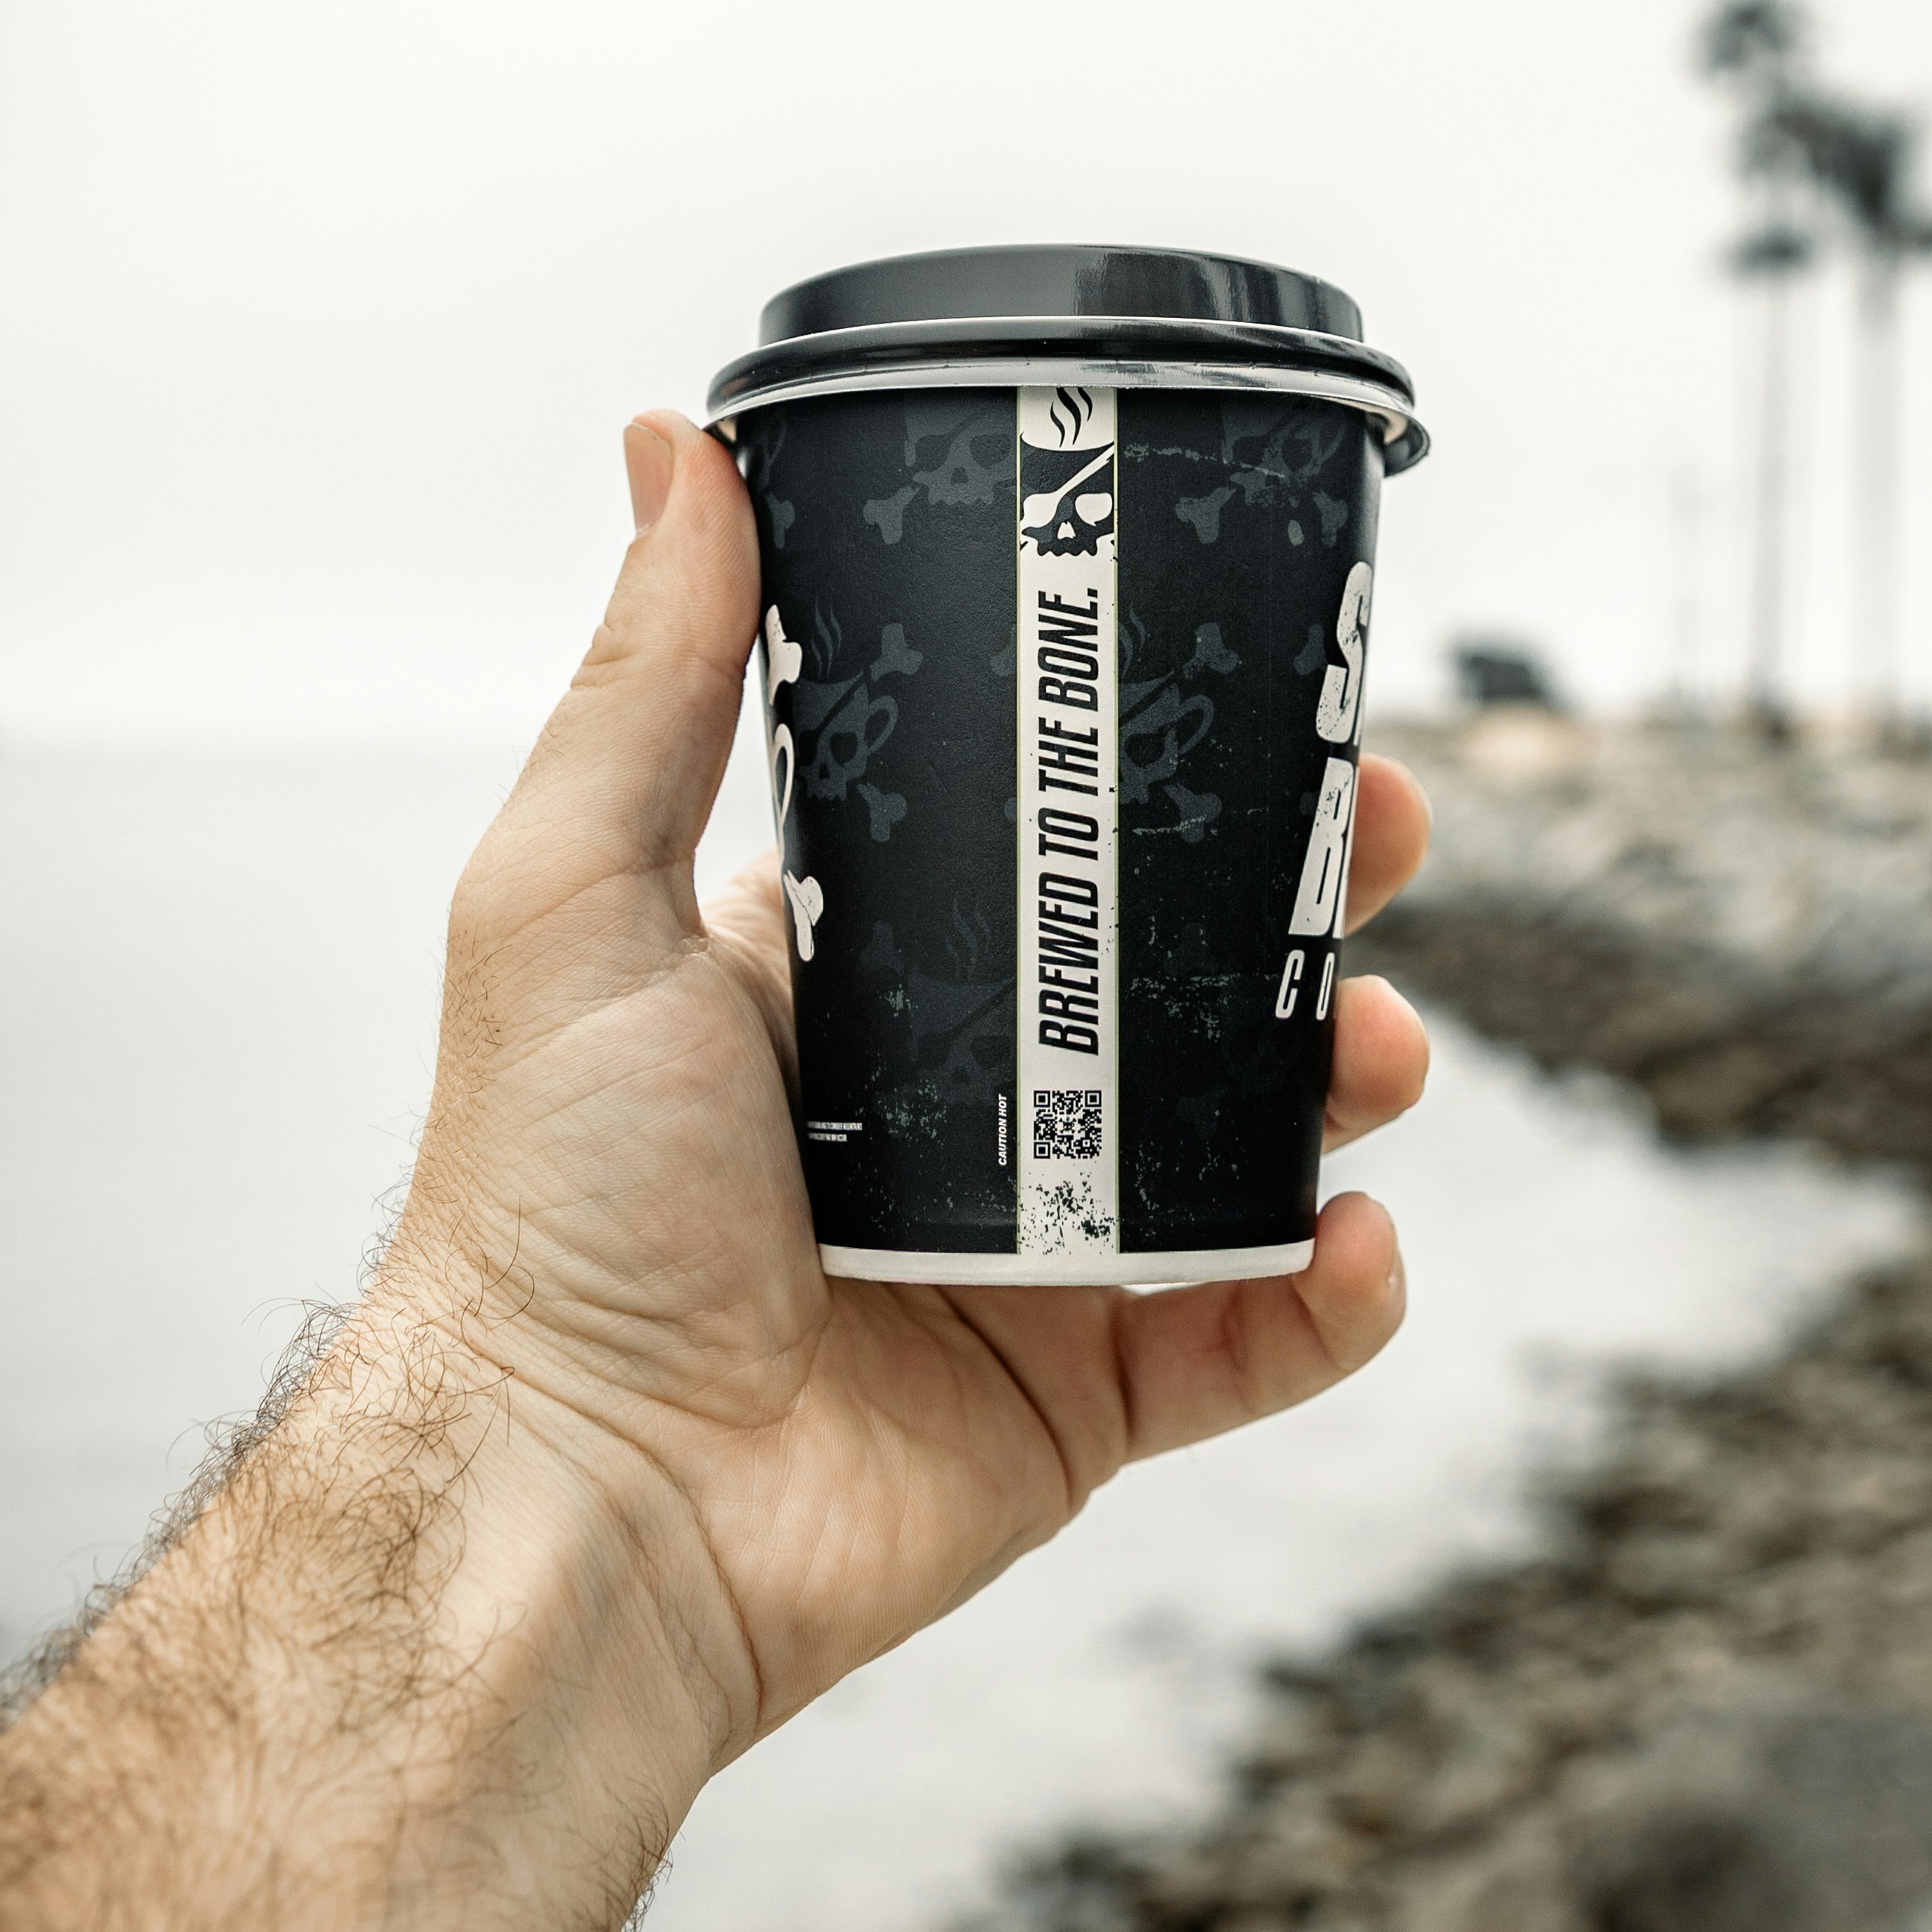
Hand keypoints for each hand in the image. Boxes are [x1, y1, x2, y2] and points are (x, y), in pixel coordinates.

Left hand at [391, 410, 1429, 1754]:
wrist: (574, 1492)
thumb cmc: (546, 1199)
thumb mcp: (576, 891)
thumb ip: (652, 679)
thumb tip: (672, 439)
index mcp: (860, 982)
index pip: (1055, 843)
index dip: (1176, 770)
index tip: (1275, 694)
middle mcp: (965, 1106)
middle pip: (1192, 978)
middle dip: (1314, 904)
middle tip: (1386, 841)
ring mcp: (1040, 1256)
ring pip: (1254, 1145)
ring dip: (1354, 1080)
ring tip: (1385, 1051)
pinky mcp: (1086, 1401)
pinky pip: (1258, 1337)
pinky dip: (1336, 1293)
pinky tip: (1362, 1240)